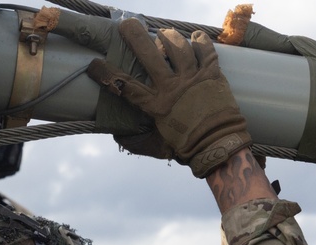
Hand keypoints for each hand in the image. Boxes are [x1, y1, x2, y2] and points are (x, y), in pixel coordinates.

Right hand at [94, 20, 252, 177]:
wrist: (220, 146)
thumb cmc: (189, 147)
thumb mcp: (159, 147)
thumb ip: (137, 142)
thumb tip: (118, 137)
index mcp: (156, 105)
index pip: (125, 86)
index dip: (107, 74)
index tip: (94, 65)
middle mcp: (172, 87)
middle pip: (149, 54)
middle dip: (135, 35)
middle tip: (127, 25)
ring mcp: (193, 78)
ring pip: (177, 47)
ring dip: (168, 36)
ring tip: (163, 35)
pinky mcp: (211, 74)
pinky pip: (205, 50)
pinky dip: (200, 41)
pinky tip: (195, 38)